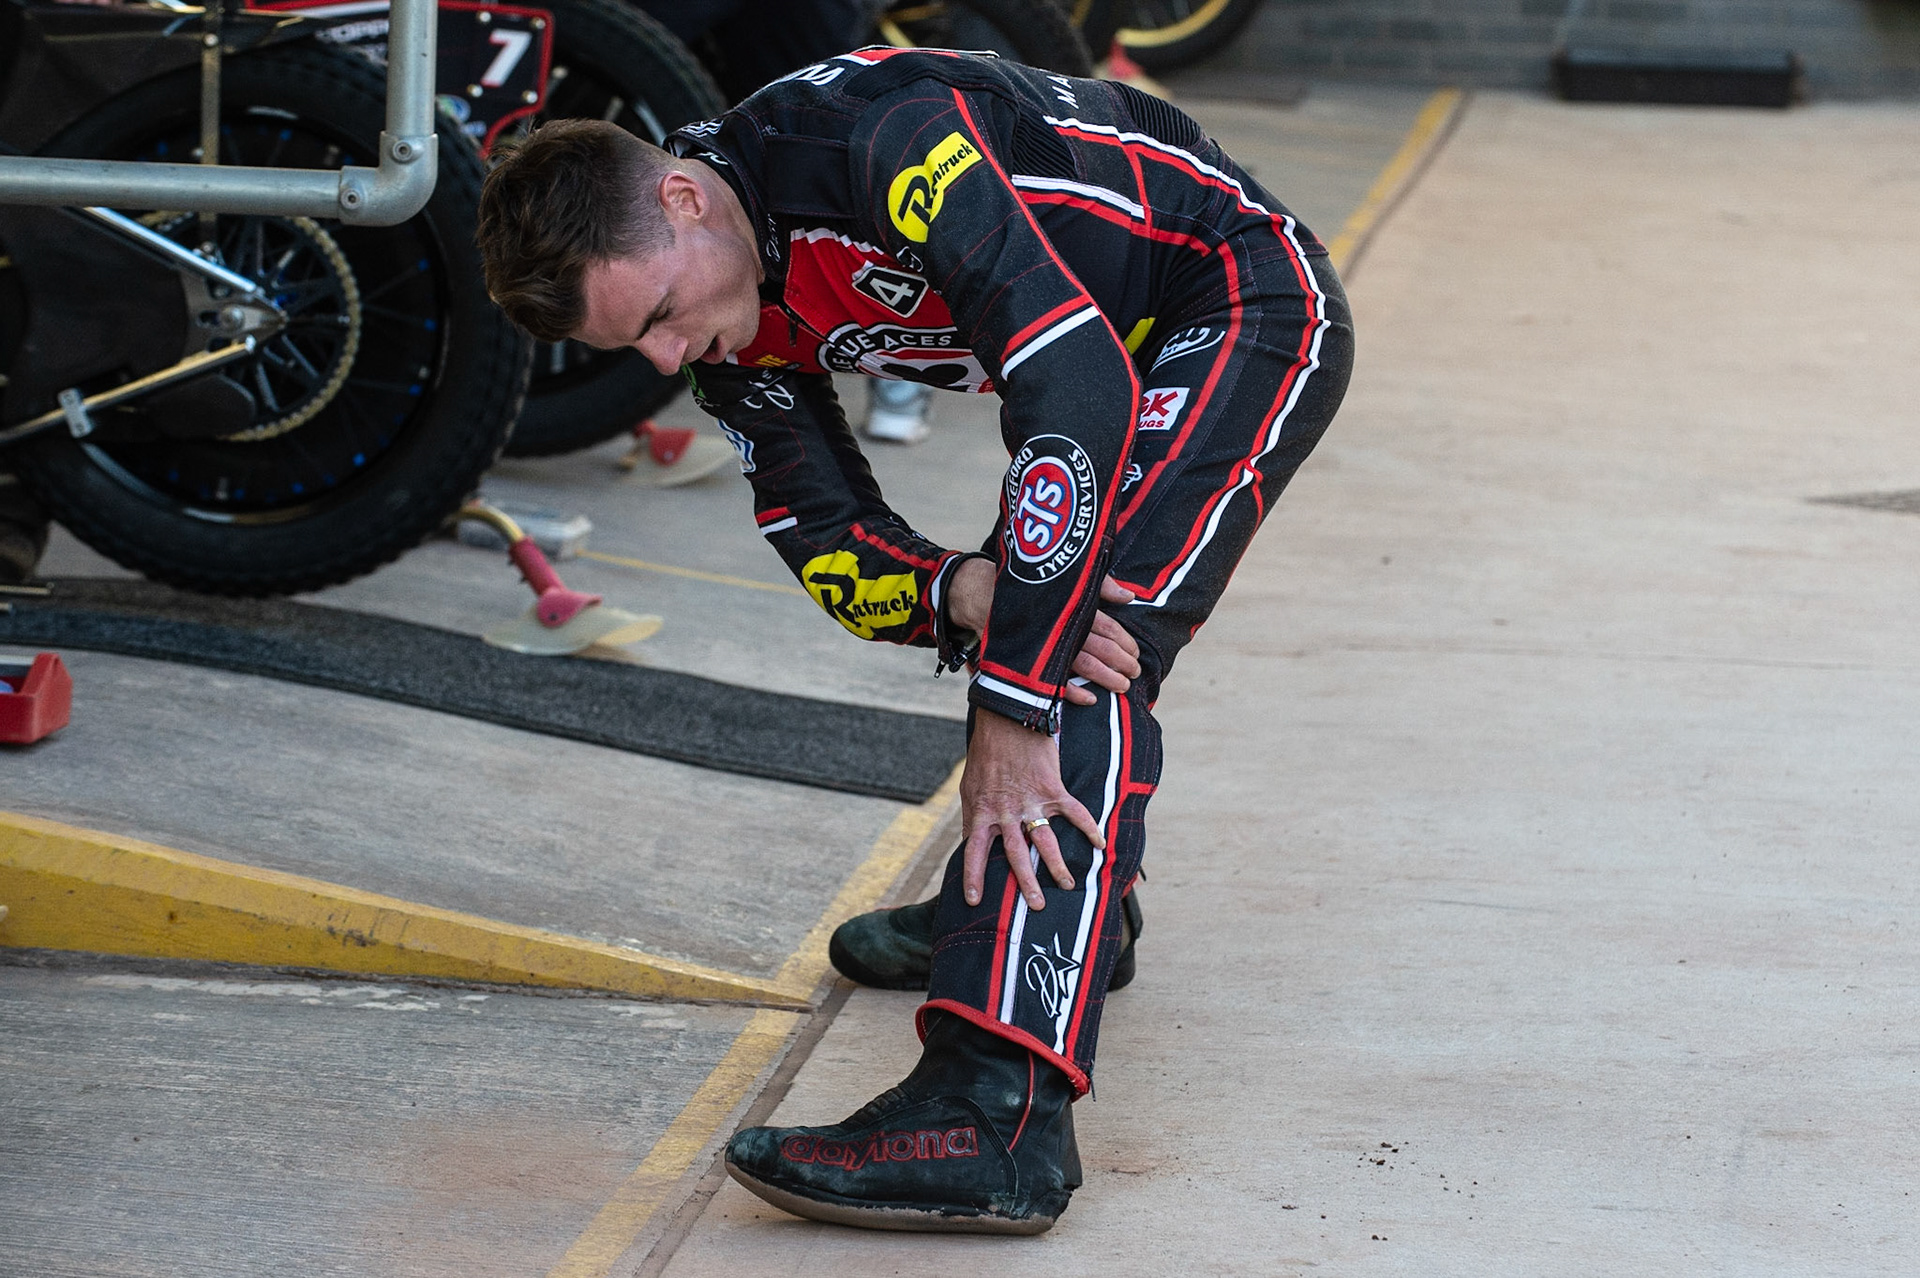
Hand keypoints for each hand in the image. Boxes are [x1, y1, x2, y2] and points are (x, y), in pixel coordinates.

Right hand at [946, 561, 1140, 705]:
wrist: (983, 597)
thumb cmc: (1031, 591)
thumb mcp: (1065, 581)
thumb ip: (1100, 586)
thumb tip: (1129, 596)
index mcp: (1073, 607)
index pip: (1108, 627)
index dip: (1125, 642)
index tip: (1136, 653)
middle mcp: (1063, 626)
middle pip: (1102, 648)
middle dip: (1122, 662)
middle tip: (1135, 673)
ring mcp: (1048, 645)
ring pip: (1085, 665)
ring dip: (1106, 678)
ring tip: (1122, 686)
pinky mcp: (1031, 661)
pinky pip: (1057, 683)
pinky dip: (1075, 693)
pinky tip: (1091, 700)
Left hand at [960, 709, 1105, 910]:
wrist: (1006, 718)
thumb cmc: (985, 752)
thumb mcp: (969, 785)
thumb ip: (972, 813)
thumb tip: (968, 837)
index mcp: (982, 811)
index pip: (973, 851)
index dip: (974, 877)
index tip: (975, 901)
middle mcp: (1005, 811)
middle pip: (1015, 854)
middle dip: (1026, 882)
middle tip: (1037, 905)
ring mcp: (1030, 801)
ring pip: (1044, 841)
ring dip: (1057, 865)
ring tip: (1067, 885)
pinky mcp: (1052, 788)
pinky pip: (1074, 813)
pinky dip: (1089, 828)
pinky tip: (1099, 844)